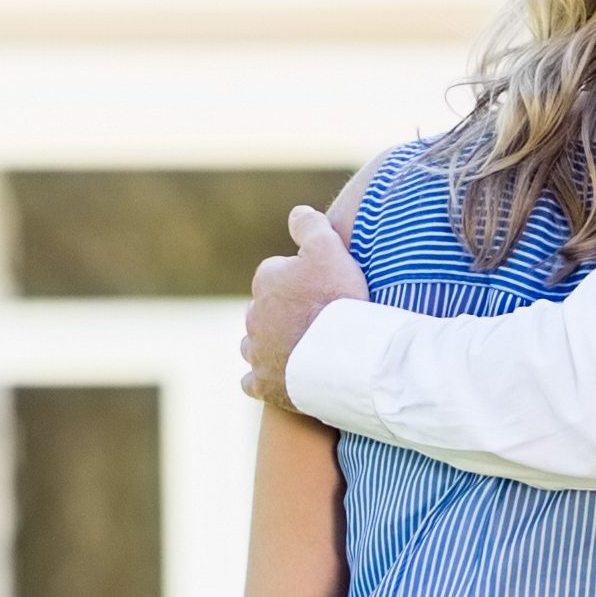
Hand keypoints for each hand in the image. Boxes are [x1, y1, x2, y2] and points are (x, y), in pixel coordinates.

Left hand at [237, 204, 364, 403]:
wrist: (343, 354)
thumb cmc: (338, 299)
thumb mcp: (329, 249)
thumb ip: (311, 225)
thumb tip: (297, 212)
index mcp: (266, 280)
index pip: (277, 274)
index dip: (300, 280)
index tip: (322, 290)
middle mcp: (254, 316)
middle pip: (266, 311)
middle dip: (283, 314)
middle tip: (316, 321)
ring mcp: (256, 353)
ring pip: (255, 345)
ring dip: (271, 345)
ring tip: (301, 350)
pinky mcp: (262, 384)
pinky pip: (252, 381)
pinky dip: (263, 379)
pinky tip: (280, 378)